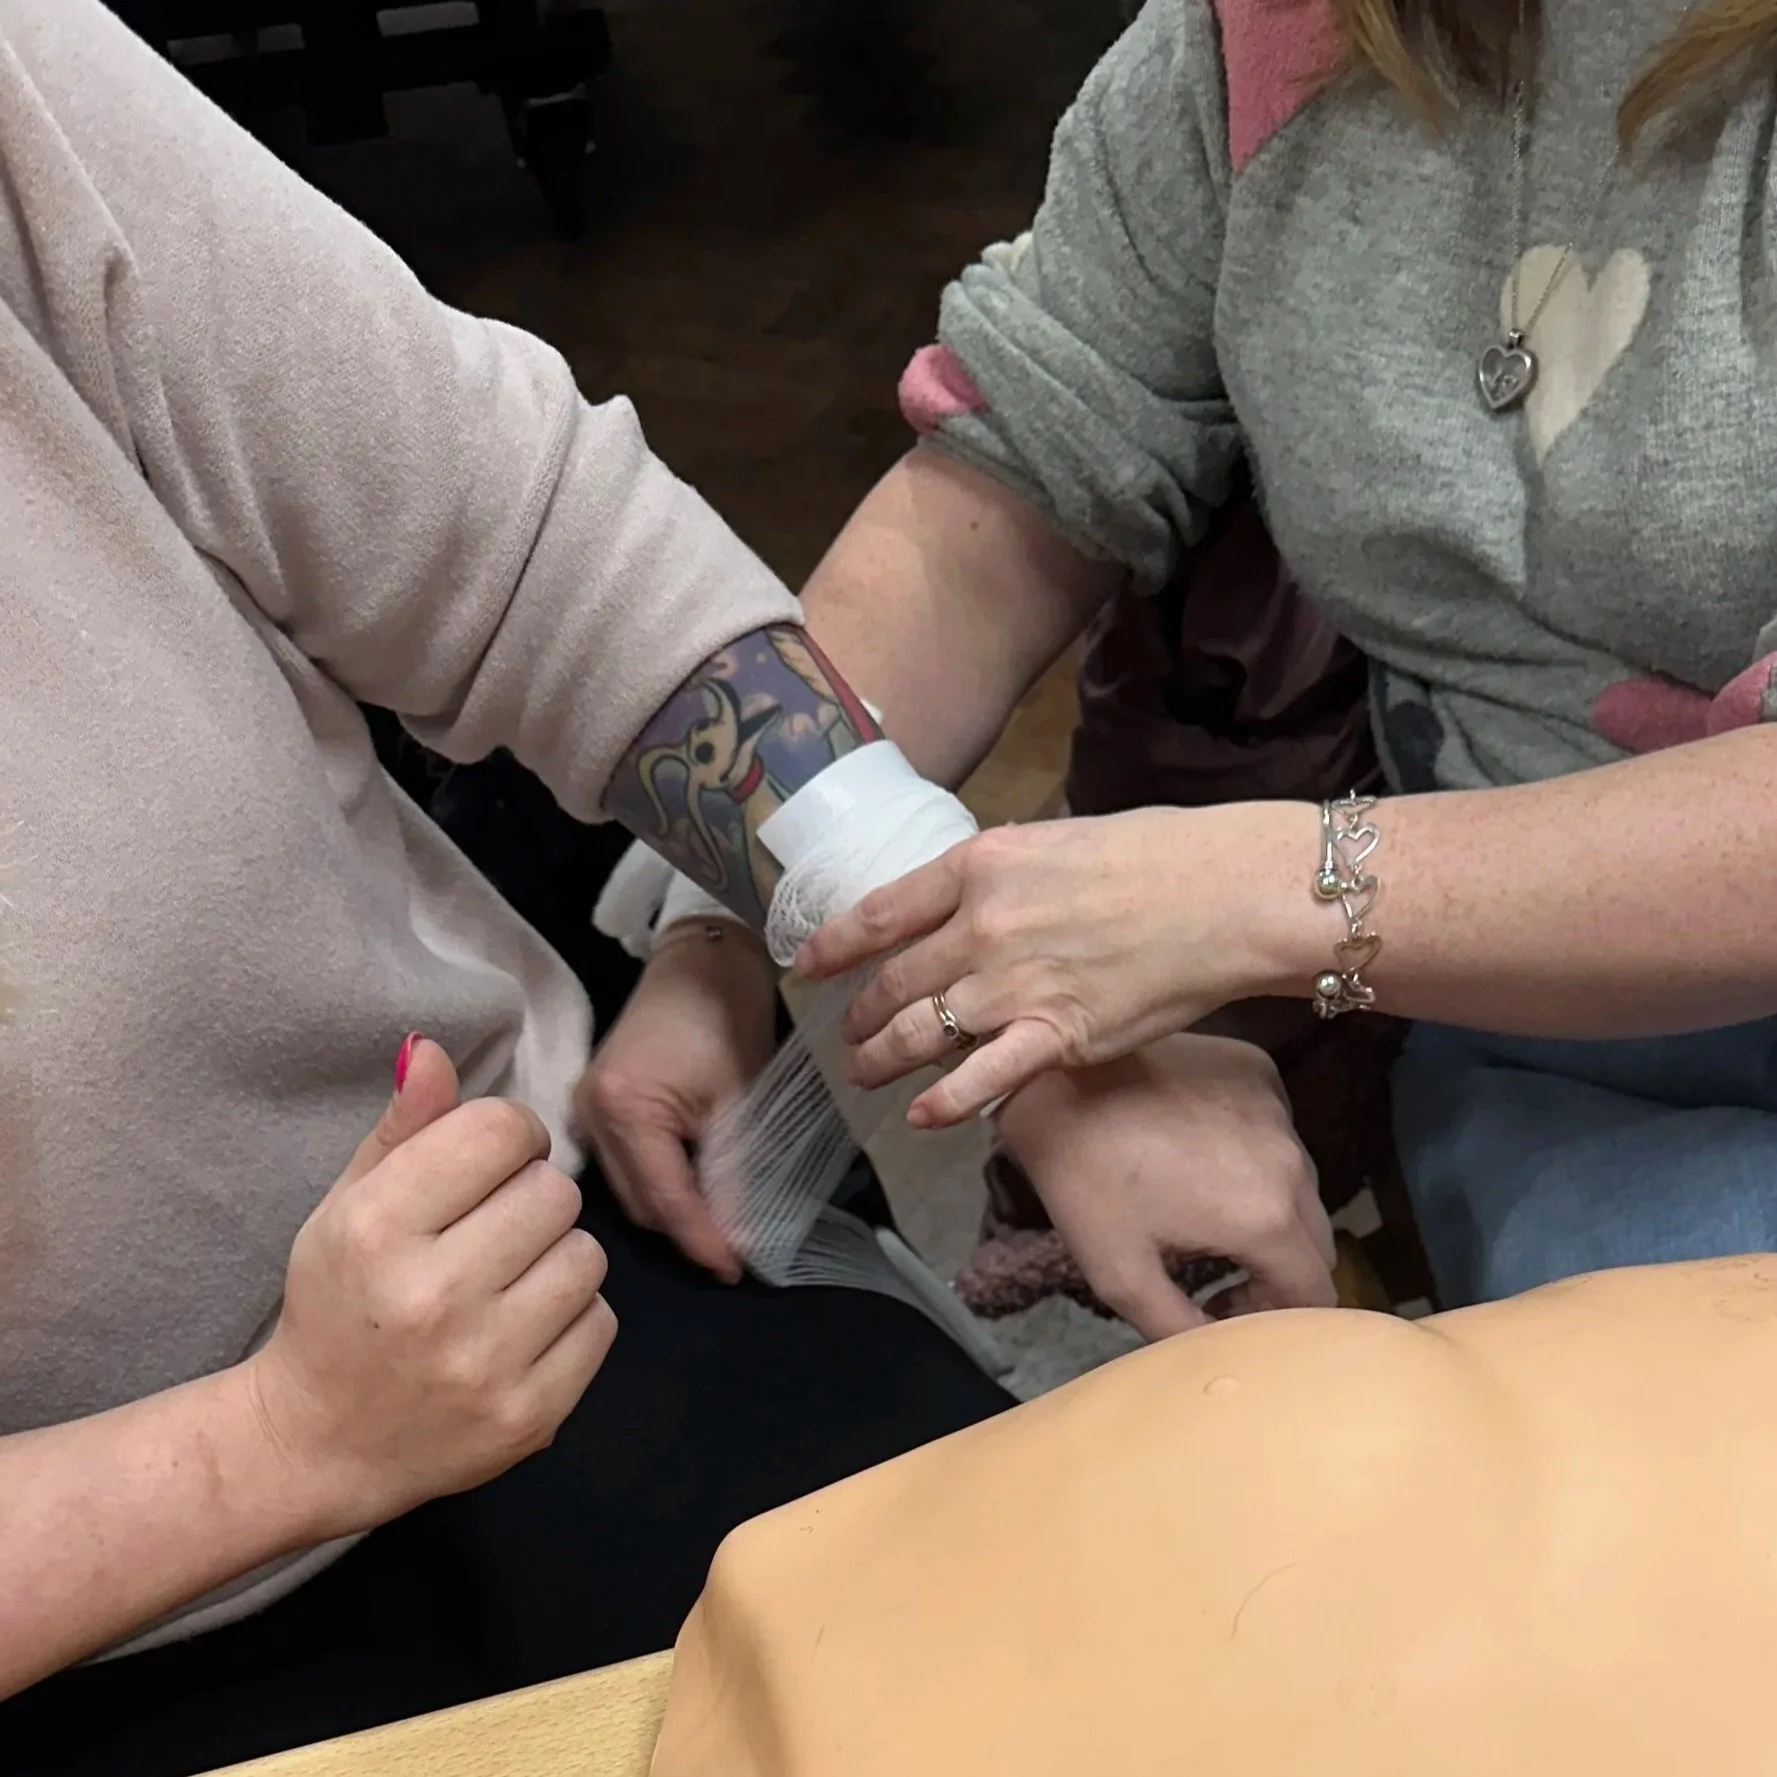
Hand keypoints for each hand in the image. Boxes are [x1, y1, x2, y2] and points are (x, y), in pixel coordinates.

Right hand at [245, 1038, 616, 1537]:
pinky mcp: (530, 1417)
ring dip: (557, 1259)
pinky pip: (602, 1323)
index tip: (489, 1164)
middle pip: (554, 1191)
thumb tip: (432, 1048)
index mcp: (378, 1229)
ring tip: (506, 1283)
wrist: (317, 1446)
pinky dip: (573, 1320)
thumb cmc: (338, 1307)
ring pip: (589, 1255)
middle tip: (491, 1233)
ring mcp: (486, 1363)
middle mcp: (433, 1295)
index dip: (508, 1136)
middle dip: (531, 1200)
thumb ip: (402, 1129)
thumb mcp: (348, 1208)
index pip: (500, 1131)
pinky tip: (521, 1332)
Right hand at [574, 924, 779, 1281]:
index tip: (737, 1271)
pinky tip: (688, 1195)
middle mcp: (588, 1116)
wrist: (701, 960)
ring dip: (668, 1212)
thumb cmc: (727, 1017)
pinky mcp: (591, 1106)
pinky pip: (621, 1165)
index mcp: (622, 1108)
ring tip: (716, 1232)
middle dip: (684, 1232)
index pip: (663, 1199)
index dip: (701, 1240)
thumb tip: (740, 1242)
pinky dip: (655, 1184)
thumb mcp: (740, 1099)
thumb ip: (734, 1173)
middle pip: (636, 1202)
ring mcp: (582, 1110)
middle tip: (733, 1256)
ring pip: (626, 1189)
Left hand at [797, 802, 1320, 1125]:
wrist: (1223, 894)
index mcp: (979, 867)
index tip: (809, 964)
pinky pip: (980, 1081)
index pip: (881, 912)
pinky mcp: (1054, 1037)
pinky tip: (922, 1116)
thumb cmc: (1158, 855)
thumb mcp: (1058, 840)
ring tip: (864, 1074)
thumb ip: (1005, 875)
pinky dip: (943, 1104)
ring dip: (883, 1059)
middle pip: (896, 981)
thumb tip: (978, 897)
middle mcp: (981, 927)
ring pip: (921, 1034)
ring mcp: (1014, 986)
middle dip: (863, 1014)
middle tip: (849, 1032)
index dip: (835, 945)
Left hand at [993, 1034, 1334, 1340]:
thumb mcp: (1120, 1275)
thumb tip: (1219, 1356)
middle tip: (1216, 1274)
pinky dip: (1253, 1154)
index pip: (1315, 1293)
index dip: (1276, 1317)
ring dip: (1267, 1210)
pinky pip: (1276, 1132)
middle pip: (1314, 1241)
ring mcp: (1279, 1110)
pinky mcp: (1260, 1073)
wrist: (1056, 1078)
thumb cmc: (1084, 1179)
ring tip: (1204, 1214)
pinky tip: (1199, 1153)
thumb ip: (1181, 1330)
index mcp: (1266, 1217)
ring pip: (1299, 1184)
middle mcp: (1292, 1161)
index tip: (1223, 1309)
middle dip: (1275, 1270)